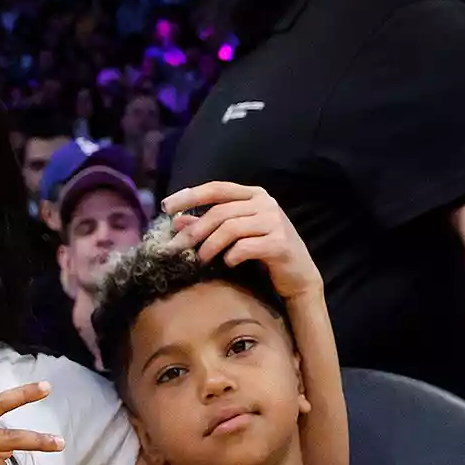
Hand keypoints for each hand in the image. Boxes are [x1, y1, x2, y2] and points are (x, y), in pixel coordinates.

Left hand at [162, 182, 321, 299]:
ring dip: (209, 246)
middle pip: (220, 212)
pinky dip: (231, 256)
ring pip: (231, 228)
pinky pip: (246, 247)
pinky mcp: (279, 243)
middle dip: (194, 231)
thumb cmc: (264, 253)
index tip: (166, 207)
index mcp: (253, 195)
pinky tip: (227, 264)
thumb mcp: (235, 236)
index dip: (190, 196)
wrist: (298, 276)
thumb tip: (176, 222)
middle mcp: (265, 203)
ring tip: (199, 261)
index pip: (216, 189)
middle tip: (176, 248)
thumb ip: (208, 226)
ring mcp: (274, 221)